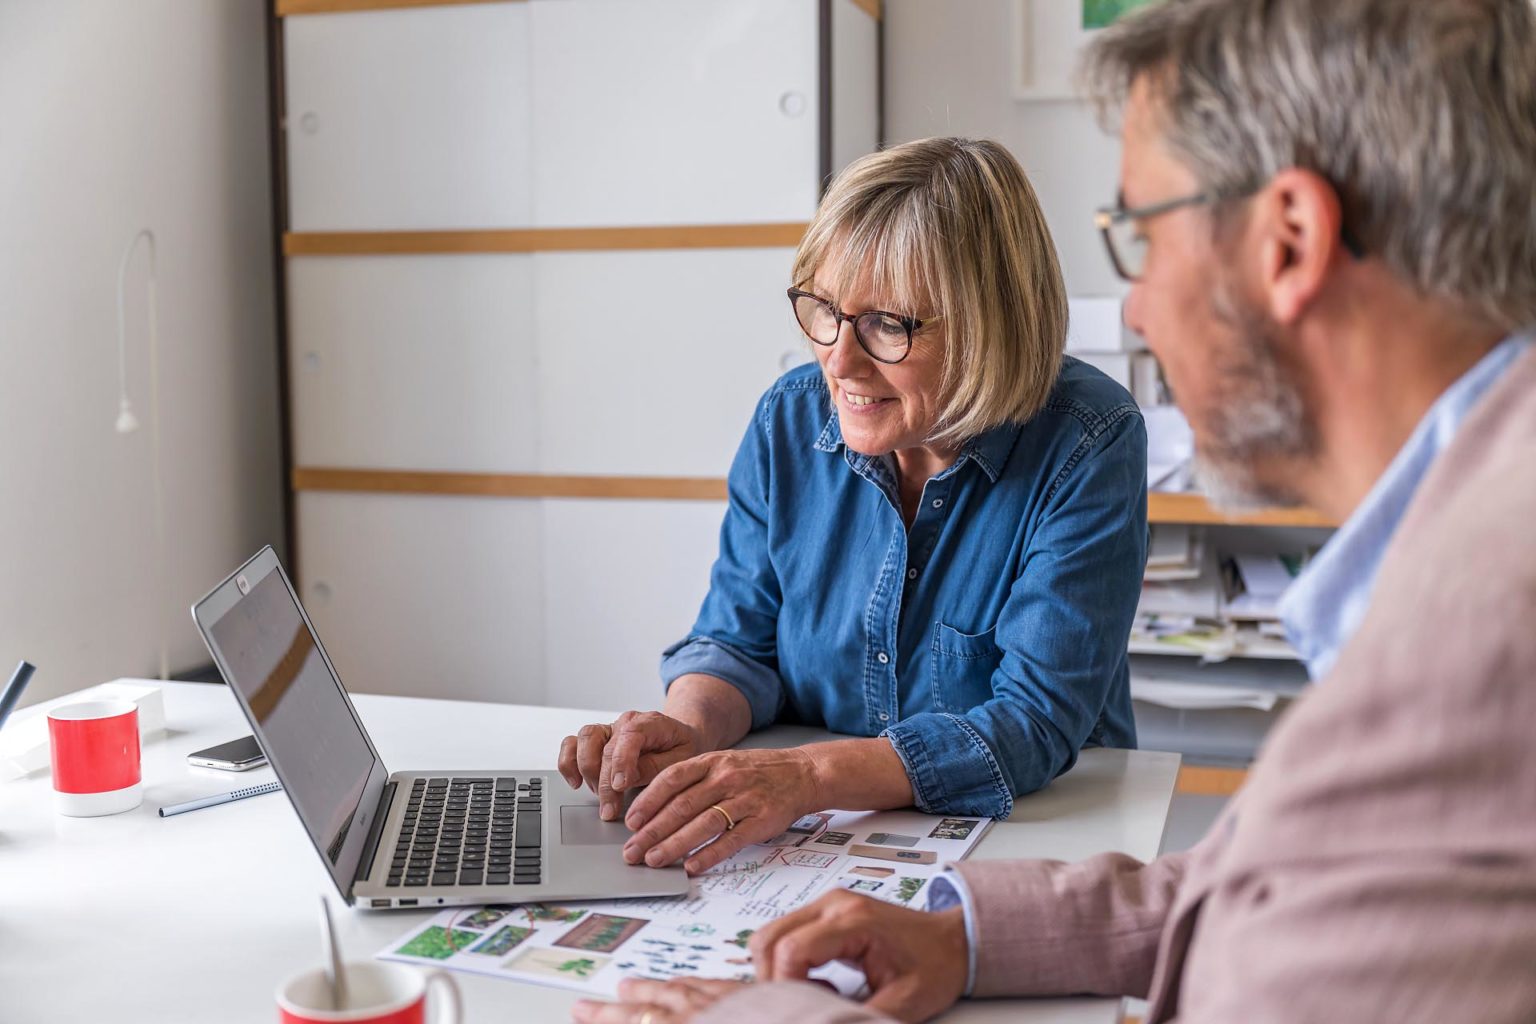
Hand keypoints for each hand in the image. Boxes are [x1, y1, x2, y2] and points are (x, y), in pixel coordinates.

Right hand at [557, 711, 703, 820]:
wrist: (678, 739)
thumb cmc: (682, 749)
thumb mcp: (682, 759)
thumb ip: (657, 767)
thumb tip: (631, 777)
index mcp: (650, 722)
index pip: (630, 735)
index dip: (622, 761)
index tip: (621, 785)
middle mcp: (625, 722)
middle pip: (605, 747)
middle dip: (605, 783)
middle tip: (610, 809)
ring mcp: (608, 730)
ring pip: (584, 740)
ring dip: (587, 771)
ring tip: (599, 796)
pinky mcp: (595, 741)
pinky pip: (571, 744)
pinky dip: (568, 763)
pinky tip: (576, 783)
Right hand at [571, 977, 747, 1023]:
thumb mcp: (727, 1017)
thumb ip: (684, 1010)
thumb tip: (664, 1007)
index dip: (610, 1021)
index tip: (583, 1014)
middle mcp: (710, 1017)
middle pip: (653, 1011)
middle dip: (618, 1010)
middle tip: (587, 1004)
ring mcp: (734, 1005)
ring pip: (682, 992)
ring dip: (651, 990)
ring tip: (629, 985)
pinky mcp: (760, 998)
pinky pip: (717, 985)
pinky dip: (695, 983)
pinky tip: (690, 981)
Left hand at [622, 747, 820, 873]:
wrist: (803, 773)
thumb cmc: (756, 772)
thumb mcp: (723, 763)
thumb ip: (693, 781)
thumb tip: (654, 809)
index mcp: (712, 761)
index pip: (671, 779)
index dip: (648, 801)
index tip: (630, 822)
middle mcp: (726, 778)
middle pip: (682, 806)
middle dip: (652, 831)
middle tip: (632, 851)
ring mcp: (745, 799)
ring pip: (702, 824)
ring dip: (674, 845)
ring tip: (654, 860)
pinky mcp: (762, 821)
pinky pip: (731, 840)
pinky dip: (708, 855)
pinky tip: (691, 866)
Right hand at [751, 891, 967, 1022]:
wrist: (954, 940)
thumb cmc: (936, 964)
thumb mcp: (906, 1003)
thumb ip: (863, 1018)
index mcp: (853, 919)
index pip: (791, 949)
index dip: (785, 986)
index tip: (799, 1011)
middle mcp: (833, 904)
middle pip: (768, 937)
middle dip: (772, 979)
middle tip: (796, 1005)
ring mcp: (827, 904)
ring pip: (771, 934)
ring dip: (778, 969)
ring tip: (812, 992)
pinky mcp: (825, 912)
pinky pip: (785, 934)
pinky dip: (788, 962)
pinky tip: (817, 980)